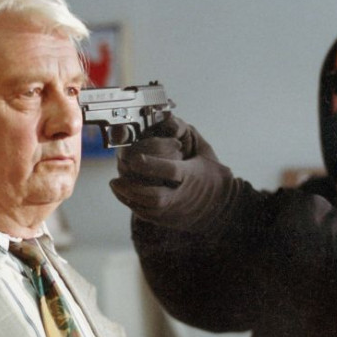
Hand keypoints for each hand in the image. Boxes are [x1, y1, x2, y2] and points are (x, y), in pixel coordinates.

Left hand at [110, 117, 236, 232]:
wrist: (221, 204)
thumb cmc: (209, 172)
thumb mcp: (203, 150)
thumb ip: (185, 132)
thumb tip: (166, 116)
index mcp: (194, 175)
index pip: (172, 171)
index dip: (152, 165)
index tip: (134, 159)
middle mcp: (184, 195)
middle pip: (157, 196)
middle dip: (135, 188)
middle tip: (116, 178)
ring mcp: (177, 211)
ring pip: (150, 208)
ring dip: (129, 196)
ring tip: (115, 184)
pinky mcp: (169, 219)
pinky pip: (147, 214)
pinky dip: (132, 203)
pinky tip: (122, 193)